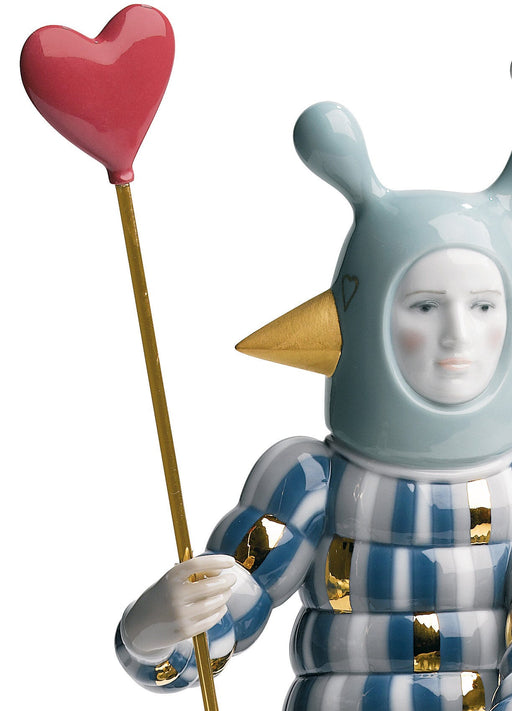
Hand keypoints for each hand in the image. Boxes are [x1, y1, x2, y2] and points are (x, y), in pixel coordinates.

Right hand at [121, 554, 235, 661]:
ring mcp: (179, 615)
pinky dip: (220, 612)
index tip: (230, 561)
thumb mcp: (171, 580)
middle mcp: (175, 595)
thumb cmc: (161, 596)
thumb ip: (193, 574)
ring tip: (227, 592)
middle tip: (231, 578)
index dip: (217, 561)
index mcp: (170, 577)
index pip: (198, 564)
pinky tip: (221, 607)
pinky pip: (210, 620)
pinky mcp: (184, 631)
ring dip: (225, 596)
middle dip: (226, 581)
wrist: (139, 625)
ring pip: (213, 603)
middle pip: (210, 585)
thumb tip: (220, 571)